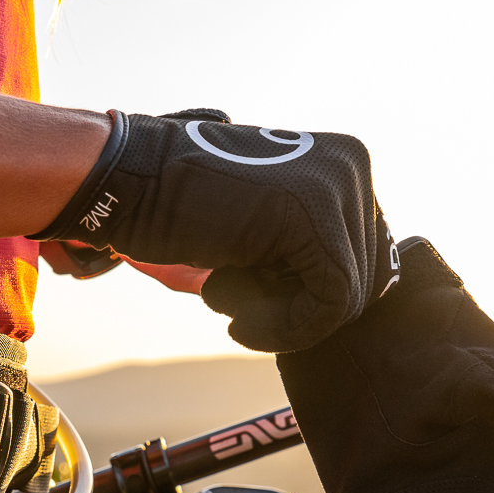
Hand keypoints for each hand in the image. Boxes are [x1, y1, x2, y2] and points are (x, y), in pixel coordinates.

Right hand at [31, 109, 394, 351]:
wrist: (125, 184)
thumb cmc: (185, 211)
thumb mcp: (267, 226)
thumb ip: (315, 249)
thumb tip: (360, 301)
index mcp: (346, 163)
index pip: (368, 259)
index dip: (313, 298)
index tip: (258, 298)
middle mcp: (353, 164)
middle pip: (365, 279)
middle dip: (300, 308)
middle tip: (236, 300)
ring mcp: (338, 185)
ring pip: (350, 297)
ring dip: (285, 320)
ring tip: (226, 299)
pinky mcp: (314, 216)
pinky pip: (329, 303)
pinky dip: (282, 328)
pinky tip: (234, 318)